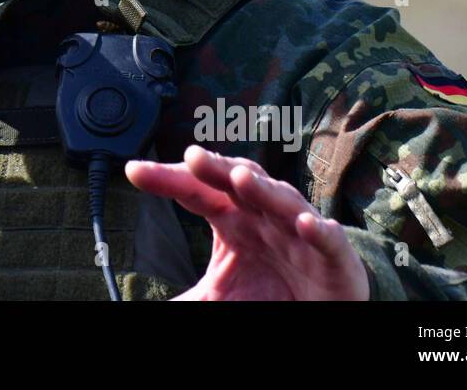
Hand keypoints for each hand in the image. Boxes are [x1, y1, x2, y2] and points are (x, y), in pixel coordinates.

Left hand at [125, 145, 369, 299]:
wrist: (323, 310)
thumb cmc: (269, 292)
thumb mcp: (216, 297)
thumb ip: (183, 297)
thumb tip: (138, 302)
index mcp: (231, 217)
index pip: (195, 190)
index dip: (166, 179)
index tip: (132, 170)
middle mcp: (263, 215)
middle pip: (237, 183)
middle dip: (216, 167)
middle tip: (191, 156)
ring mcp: (298, 231)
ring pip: (281, 201)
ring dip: (263, 189)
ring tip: (240, 177)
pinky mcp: (333, 256)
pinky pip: (327, 239)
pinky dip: (317, 230)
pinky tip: (304, 224)